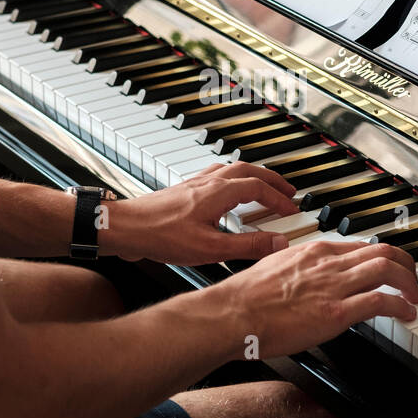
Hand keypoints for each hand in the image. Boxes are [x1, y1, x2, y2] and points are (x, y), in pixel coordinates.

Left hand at [100, 162, 299, 264]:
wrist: (125, 229)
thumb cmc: (160, 236)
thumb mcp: (210, 248)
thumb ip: (247, 246)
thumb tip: (277, 243)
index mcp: (218, 192)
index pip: (259, 188)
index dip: (279, 198)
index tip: (292, 209)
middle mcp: (207, 182)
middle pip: (248, 170)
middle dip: (271, 179)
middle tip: (287, 190)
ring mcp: (194, 184)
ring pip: (231, 169)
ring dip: (252, 175)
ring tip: (263, 187)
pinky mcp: (183, 190)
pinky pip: (215, 175)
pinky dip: (231, 180)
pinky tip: (226, 194)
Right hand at [212, 240, 417, 359]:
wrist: (233, 313)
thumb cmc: (245, 298)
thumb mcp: (275, 269)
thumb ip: (297, 270)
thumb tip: (304, 280)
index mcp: (313, 251)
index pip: (360, 246)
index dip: (382, 257)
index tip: (390, 267)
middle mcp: (328, 262)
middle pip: (382, 252)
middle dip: (406, 265)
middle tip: (413, 279)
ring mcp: (333, 285)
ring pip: (387, 270)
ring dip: (409, 284)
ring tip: (415, 297)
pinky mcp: (336, 311)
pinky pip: (380, 302)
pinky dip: (401, 306)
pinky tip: (406, 314)